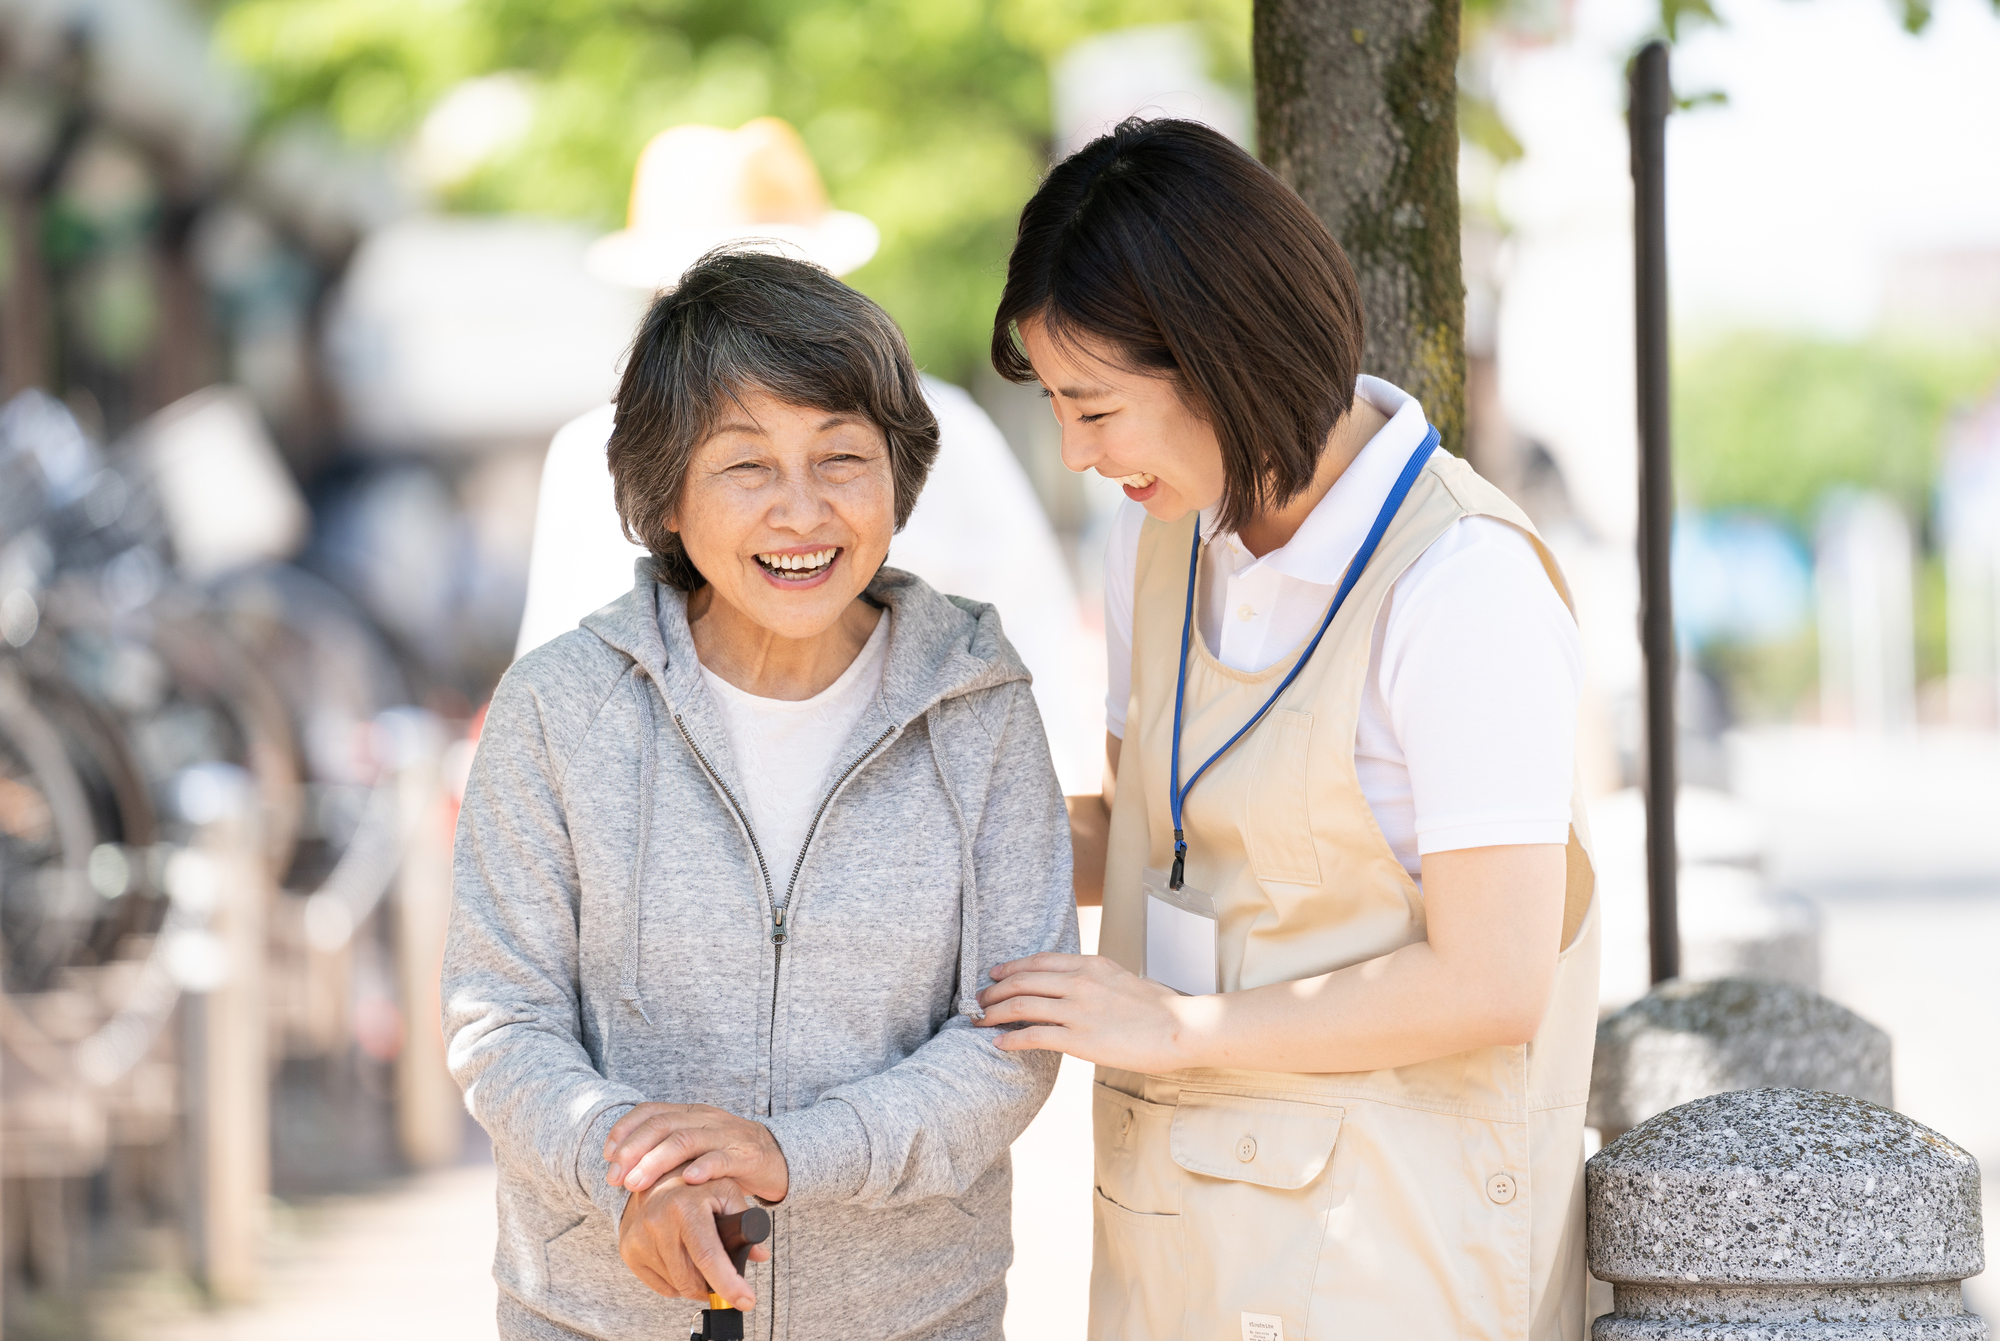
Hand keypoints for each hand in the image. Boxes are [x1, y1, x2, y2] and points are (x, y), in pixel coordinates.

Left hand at [605, 1103, 789, 1202]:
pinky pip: (722, 1158)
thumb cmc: (728, 1156)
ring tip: (635, 1183)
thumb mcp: (695, 1147)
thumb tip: (622, 1169)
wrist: (779, 1157)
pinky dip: (703, 1167)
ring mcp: (726, 1135)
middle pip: (662, 1126)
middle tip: (615, 1178)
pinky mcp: (746, 1155)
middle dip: (633, 1151)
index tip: (607, 1155)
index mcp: (690, 1114)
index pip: (651, 1111)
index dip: (625, 1129)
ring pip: (685, 1140)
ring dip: (656, 1162)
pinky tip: (687, 1181)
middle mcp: (705, 1119)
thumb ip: (666, 1152)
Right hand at [617, 1174, 770, 1308]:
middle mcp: (657, 1222)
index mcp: (685, 1206)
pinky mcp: (628, 1250)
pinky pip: (660, 1285)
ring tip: (702, 1261)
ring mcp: (639, 1238)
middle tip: (725, 1279)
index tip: (746, 1302)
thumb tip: (760, 1254)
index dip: (729, 1283)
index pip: (709, 1256)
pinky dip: (677, 1282)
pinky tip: (683, 1260)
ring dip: (694, 1283)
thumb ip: (746, 1223)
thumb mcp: (726, 1191)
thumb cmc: (696, 1183)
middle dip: (713, 1287)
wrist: (651, 1172)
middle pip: (691, 1279)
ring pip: (677, 1285)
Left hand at [975, 952, 1210, 1072]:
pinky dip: (1010, 1039)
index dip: (1011, 967)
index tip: (995, 974)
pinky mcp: (1078, 1038)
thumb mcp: (1125, 979)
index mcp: (1090, 965)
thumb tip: (1086, 987)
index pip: (1039, 961)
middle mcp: (1078, 982)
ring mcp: (1076, 1009)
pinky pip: (1032, 1036)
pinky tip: (999, 1044)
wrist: (1180, 1028)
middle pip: (1022, 981)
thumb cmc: (1161, 1008)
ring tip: (979, 1021)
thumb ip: (1099, 980)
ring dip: (993, 1014)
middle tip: (978, 1000)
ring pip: (1020, 1006)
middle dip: (994, 990)